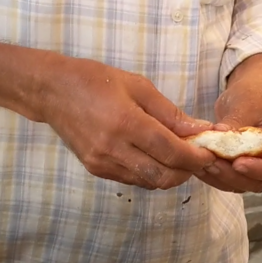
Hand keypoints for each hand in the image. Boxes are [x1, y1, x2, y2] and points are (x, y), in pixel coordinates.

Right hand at [41, 57, 215, 189]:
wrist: (52, 91)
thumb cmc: (96, 80)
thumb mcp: (138, 86)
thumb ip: (170, 113)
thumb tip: (200, 130)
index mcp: (126, 123)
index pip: (171, 151)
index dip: (195, 157)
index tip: (209, 153)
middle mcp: (113, 149)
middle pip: (163, 175)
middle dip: (186, 171)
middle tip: (197, 158)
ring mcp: (103, 163)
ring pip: (149, 182)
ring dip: (170, 174)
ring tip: (179, 157)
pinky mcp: (96, 170)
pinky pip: (133, 179)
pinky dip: (151, 173)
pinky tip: (156, 158)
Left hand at [196, 55, 261, 193]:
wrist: (249, 89)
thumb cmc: (255, 92)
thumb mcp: (246, 102)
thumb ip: (235, 124)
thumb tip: (219, 138)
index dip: (259, 169)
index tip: (237, 163)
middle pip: (260, 181)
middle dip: (235, 176)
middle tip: (212, 163)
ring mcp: (261, 166)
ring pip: (243, 184)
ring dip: (221, 178)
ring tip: (202, 163)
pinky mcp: (244, 168)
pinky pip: (231, 179)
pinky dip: (215, 176)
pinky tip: (200, 165)